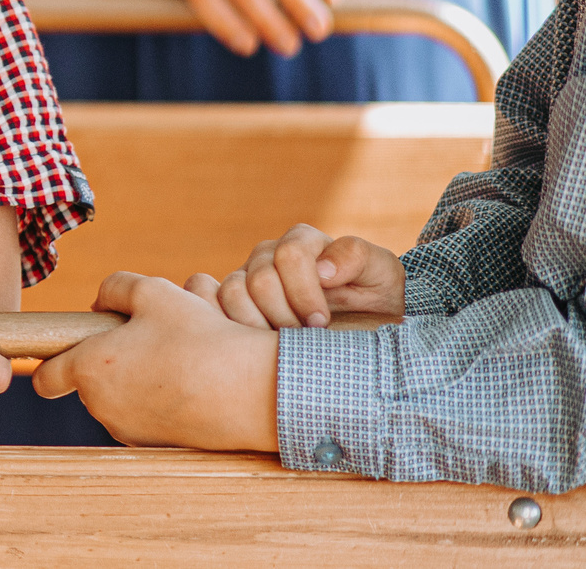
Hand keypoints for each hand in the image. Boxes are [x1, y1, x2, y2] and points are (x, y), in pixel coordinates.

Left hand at [33, 271, 277, 451]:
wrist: (253, 390)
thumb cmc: (200, 337)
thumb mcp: (153, 292)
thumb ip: (113, 288)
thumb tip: (97, 306)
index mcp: (90, 370)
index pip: (46, 378)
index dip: (49, 361)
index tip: (60, 350)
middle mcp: (102, 408)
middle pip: (89, 381)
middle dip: (108, 359)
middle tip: (146, 337)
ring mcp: (130, 431)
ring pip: (118, 397)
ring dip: (134, 378)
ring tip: (174, 357)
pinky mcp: (159, 445)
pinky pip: (145, 414)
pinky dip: (157, 398)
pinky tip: (187, 380)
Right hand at [209, 224, 405, 329]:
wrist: (364, 332)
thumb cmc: (376, 302)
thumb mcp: (383, 276)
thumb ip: (358, 257)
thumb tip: (322, 269)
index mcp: (303, 242)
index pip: (288, 255)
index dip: (304, 292)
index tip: (322, 322)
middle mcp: (269, 255)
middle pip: (258, 279)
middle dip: (284, 316)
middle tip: (305, 339)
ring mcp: (246, 277)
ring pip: (231, 293)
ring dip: (258, 326)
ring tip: (282, 344)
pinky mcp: (231, 303)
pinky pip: (203, 296)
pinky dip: (217, 317)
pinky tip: (247, 341)